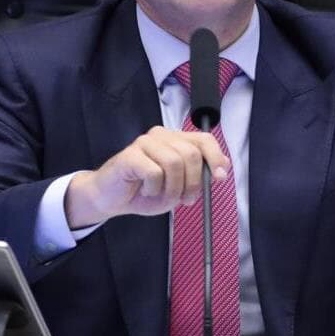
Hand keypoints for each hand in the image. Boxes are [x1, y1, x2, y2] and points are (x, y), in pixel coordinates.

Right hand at [64, 126, 230, 228]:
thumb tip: (223, 169)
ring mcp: (145, 143)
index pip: (204, 140)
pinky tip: (146, 191)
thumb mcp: (179, 186)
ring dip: (172, 189)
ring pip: (174, 163)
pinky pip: (154, 172)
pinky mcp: (130, 155)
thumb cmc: (145, 190)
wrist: (111, 198)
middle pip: (191, 154)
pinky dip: (154, 189)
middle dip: (192, 183)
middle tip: (185, 199)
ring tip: (162, 196)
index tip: (219, 178)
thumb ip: (200, 175)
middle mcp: (162, 136)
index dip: (215, 157)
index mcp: (176, 140)